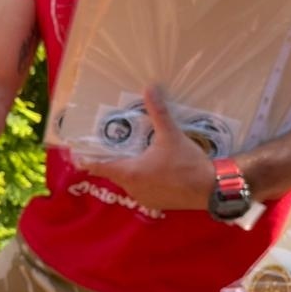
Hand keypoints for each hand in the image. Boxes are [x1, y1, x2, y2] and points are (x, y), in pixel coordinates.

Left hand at [77, 85, 214, 211]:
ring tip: (133, 153)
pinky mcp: (155, 203)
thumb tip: (149, 88)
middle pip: (114, 172)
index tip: (79, 154)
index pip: (99, 167)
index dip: (88, 160)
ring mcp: (143, 198)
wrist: (211, 188)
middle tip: (113, 144)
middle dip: (113, 159)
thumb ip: (158, 112)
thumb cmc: (187, 162)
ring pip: (128, 181)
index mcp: (130, 172)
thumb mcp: (171, 134)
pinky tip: (151, 168)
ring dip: (129, 170)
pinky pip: (141, 189)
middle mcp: (132, 188)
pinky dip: (141, 180)